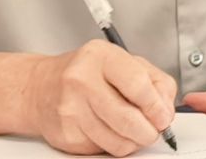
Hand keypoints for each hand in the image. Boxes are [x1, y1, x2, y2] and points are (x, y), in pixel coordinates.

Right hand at [19, 40, 178, 156]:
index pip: (137, 84)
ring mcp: (71, 109)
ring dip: (133, 141)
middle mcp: (82, 80)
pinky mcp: (66, 134)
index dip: (156, 106)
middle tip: (154, 130)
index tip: (163, 116)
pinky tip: (109, 130)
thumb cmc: (87, 73)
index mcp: (100, 57)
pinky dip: (114, 144)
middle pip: (128, 118)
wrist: (40, 88)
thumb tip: (165, 110)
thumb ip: (153, 81)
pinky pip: (102, 149)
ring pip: (117, 141)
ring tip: (133, 130)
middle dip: (149, 131)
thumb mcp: (123, 61)